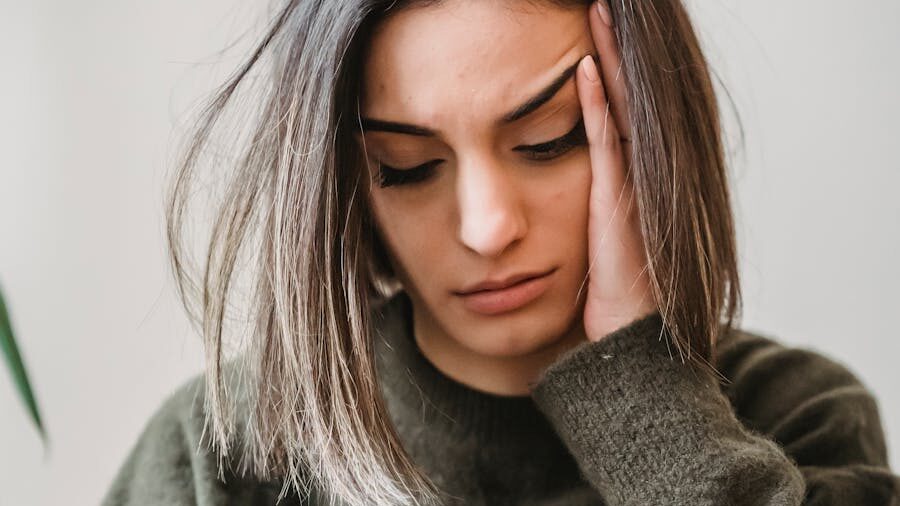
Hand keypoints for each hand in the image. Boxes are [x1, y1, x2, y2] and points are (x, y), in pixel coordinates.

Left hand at [577, 0, 657, 341]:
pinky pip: (608, 143)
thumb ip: (588, 208)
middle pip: (627, 95)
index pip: (616, 108)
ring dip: (610, 59)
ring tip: (598, 12)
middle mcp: (638, 176)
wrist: (628, 347)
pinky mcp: (620, 205)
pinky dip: (598, 104)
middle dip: (615, 47)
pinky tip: (585, 66)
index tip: (589, 29)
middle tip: (599, 4)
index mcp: (628, 181)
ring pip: (623, 108)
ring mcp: (634, 188)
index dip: (608, 66)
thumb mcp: (595, 244)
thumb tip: (553, 187)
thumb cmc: (609, 303)